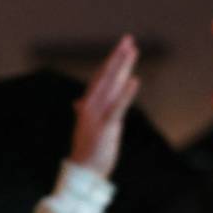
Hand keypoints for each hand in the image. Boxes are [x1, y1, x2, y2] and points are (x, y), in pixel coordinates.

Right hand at [69, 35, 140, 175]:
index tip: (121, 48)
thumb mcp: (87, 128)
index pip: (100, 79)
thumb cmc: (87, 152)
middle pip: (105, 77)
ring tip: (132, 51)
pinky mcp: (105, 127)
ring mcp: (96, 116)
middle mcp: (90, 107)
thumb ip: (84, 112)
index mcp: (87, 107)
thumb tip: (78, 102)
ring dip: (122, 68)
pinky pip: (117, 107)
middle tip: (128, 39)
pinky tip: (134, 80)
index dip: (111, 62)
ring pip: (111, 86)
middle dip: (117, 58)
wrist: (82, 173)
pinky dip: (126, 94)